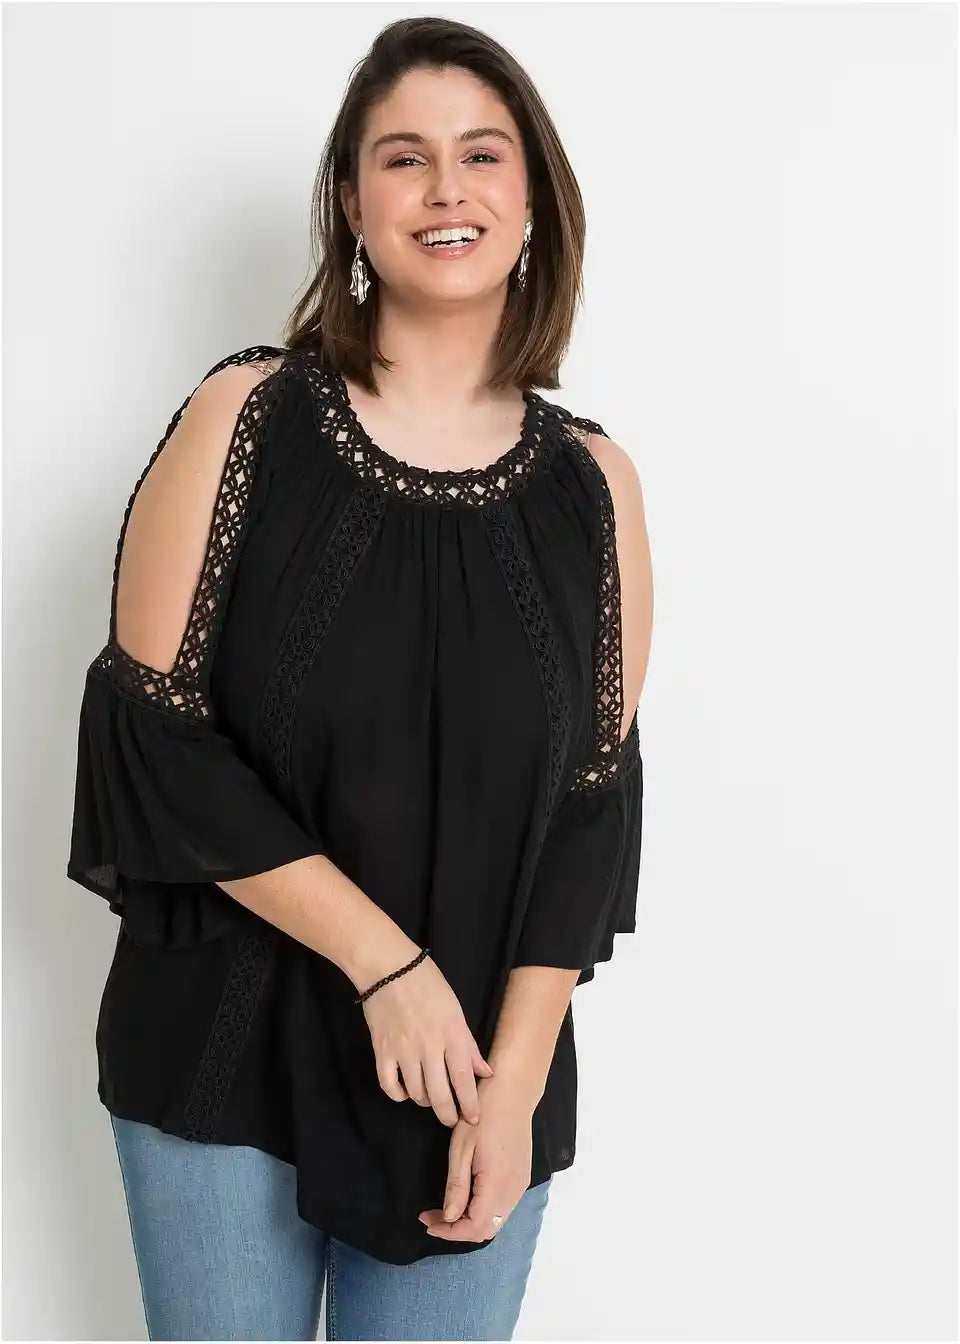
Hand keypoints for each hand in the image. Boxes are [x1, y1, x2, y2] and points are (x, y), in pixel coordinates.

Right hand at [361, 950, 493, 1127]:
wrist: (389, 967)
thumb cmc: (428, 983)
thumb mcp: (456, 1010)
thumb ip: (469, 1044)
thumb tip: (485, 1072)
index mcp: (452, 1035)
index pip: (464, 1079)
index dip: (470, 1104)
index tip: (474, 1119)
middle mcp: (429, 1048)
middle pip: (440, 1094)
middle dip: (448, 1114)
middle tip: (452, 1120)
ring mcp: (404, 1051)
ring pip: (416, 1093)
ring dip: (426, 1101)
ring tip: (431, 1098)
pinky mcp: (382, 1051)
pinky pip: (389, 1085)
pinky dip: (398, 1095)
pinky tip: (405, 1093)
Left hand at [417, 1070, 535, 1241]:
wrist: (514, 1092)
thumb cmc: (483, 1114)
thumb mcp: (461, 1148)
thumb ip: (456, 1186)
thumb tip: (449, 1218)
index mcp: (497, 1184)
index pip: (474, 1228)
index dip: (449, 1232)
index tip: (427, 1221)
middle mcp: (514, 1191)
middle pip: (486, 1230)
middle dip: (457, 1230)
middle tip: (432, 1216)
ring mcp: (521, 1184)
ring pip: (495, 1221)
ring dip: (470, 1221)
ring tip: (446, 1208)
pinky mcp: (522, 1177)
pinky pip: (502, 1207)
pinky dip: (483, 1211)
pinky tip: (467, 1197)